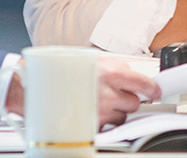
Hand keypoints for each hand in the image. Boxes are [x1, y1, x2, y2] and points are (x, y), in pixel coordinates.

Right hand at [0, 57, 160, 128]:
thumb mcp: (89, 60)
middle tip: (115, 93)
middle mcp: (108, 94)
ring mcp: (99, 112)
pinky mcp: (89, 127)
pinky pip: (105, 127)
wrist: (31, 86)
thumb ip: (113, 69)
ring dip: (114, 111)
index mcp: (111, 72)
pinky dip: (101, 122)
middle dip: (127, 99)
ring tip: (96, 102)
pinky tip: (89, 112)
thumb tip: (129, 77)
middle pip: (134, 103)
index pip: (144, 84)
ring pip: (121, 117)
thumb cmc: (56, 70)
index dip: (152, 89)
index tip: (156, 91)